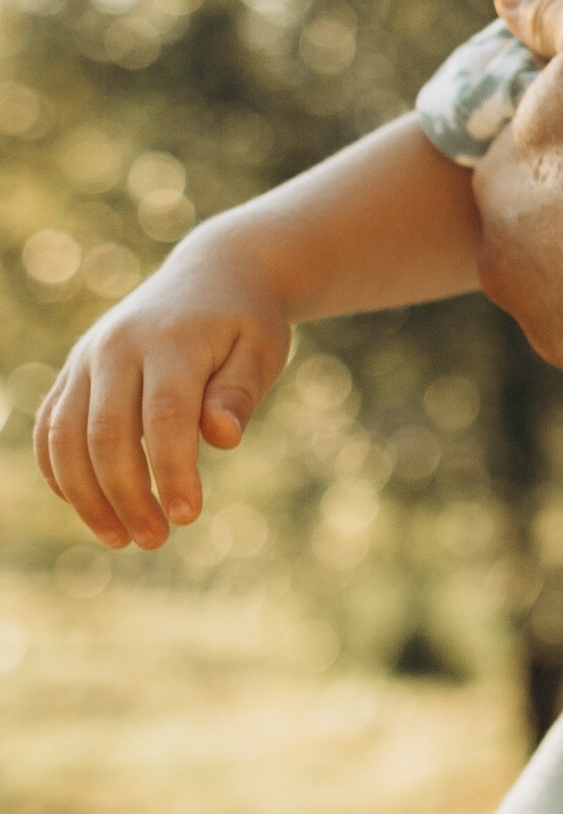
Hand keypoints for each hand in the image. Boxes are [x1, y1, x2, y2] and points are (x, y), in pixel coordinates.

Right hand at [34, 236, 293, 549]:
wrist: (212, 273)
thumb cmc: (245, 321)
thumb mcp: (260, 350)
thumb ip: (239, 392)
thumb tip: (223, 437)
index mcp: (172, 341)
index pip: (164, 416)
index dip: (172, 471)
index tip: (188, 517)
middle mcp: (118, 346)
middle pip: (106, 433)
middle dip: (126, 495)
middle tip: (156, 540)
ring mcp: (88, 358)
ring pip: (65, 435)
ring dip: (86, 495)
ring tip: (121, 539)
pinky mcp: (73, 371)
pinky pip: (50, 427)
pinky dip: (59, 472)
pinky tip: (88, 508)